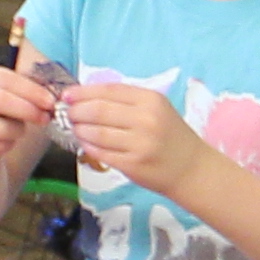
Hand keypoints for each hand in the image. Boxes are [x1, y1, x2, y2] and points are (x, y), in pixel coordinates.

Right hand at [0, 59, 57, 162]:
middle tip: (45, 118)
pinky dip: (7, 146)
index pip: (7, 79)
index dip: (32, 91)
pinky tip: (7, 140)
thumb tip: (52, 97)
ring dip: (17, 131)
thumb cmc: (1, 107)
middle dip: (27, 110)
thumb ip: (29, 89)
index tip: (50, 102)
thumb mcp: (11, 91)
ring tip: (20, 129)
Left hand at [60, 79, 208, 204]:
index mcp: (151, 100)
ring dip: (80, 130)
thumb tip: (86, 97)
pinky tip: (85, 144)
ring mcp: (139, 143)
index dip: (83, 92)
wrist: (191, 169)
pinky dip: (88, 147)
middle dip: (77, 111)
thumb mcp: (156, 109)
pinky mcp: (133, 164)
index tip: (67, 95)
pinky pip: (101, 153)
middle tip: (69, 114)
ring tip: (76, 129)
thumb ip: (126, 101)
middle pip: (98, 110)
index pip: (109, 90)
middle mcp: (146, 119)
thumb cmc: (170, 136)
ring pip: (97, 133)